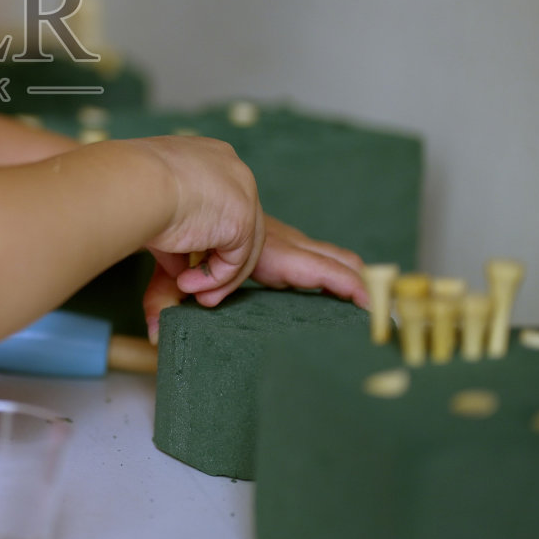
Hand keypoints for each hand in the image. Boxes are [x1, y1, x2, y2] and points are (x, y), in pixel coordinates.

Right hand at [135, 135, 265, 333]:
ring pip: (240, 245)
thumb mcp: (154, 206)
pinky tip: (185, 285)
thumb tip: (180, 266)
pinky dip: (212, 279)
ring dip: (215, 276)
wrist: (134, 182)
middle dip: (215, 259)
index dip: (204, 234)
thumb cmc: (129, 186)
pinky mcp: (243, 221)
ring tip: (189, 292)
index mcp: (210, 156)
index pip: (217, 201)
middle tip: (194, 285)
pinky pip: (234, 261)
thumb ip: (175, 232)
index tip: (184, 257)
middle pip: (234, 223)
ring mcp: (244, 193)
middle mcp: (233, 169)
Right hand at [141, 209, 369, 343]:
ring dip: (362, 285)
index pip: (301, 255)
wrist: (181, 204)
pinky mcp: (294, 257)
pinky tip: (374, 310)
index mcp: (261, 243)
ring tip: (384, 313)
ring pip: (342, 262)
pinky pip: (337, 275)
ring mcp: (291, 246)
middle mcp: (282, 241)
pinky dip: (357, 292)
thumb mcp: (172, 276)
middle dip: (354, 278)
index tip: (347, 295)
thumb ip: (166, 301)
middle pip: (330, 256)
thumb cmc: (173, 234)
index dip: (325, 271)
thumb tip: (155, 335)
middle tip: (377, 308)